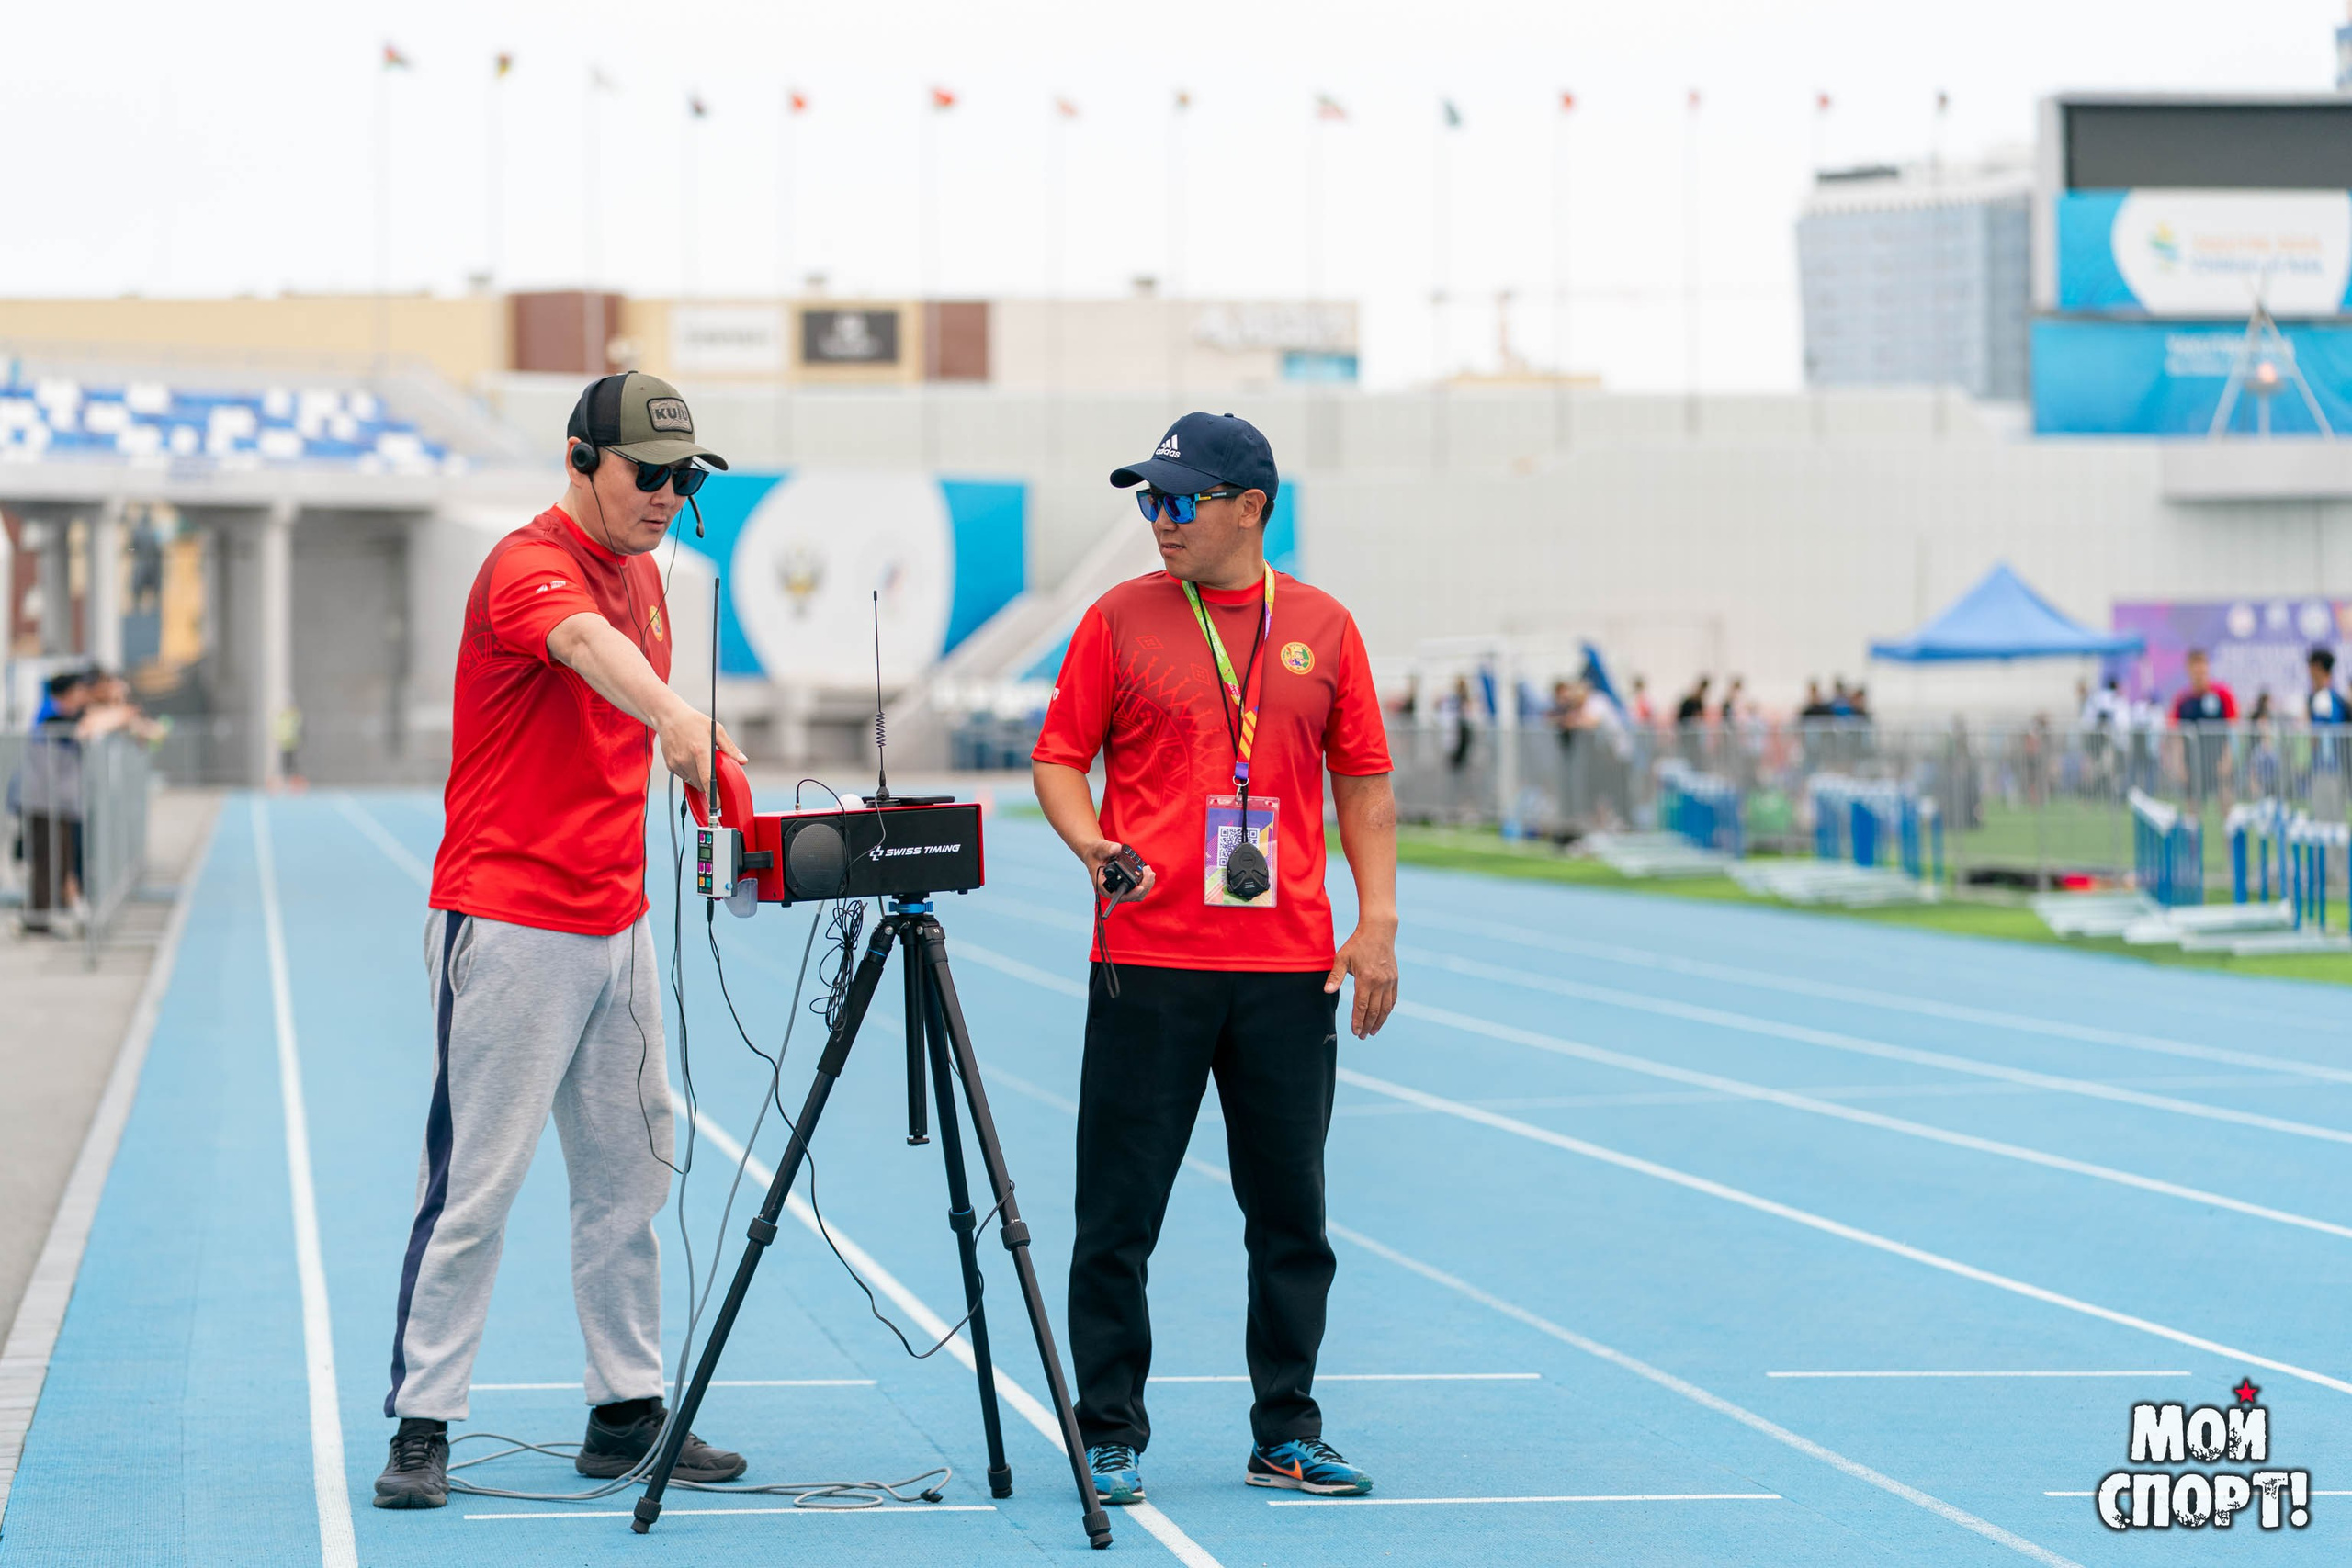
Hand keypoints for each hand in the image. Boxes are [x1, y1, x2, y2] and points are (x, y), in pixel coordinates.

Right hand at [655, 705, 746, 795]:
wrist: (670, 718)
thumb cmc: (695, 722)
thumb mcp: (717, 730)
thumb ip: (730, 748)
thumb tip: (743, 761)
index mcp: (700, 750)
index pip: (707, 779)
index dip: (713, 795)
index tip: (717, 805)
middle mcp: (687, 759)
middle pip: (701, 784)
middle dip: (709, 783)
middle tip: (712, 769)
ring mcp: (677, 763)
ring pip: (692, 782)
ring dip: (699, 777)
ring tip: (699, 759)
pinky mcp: (671, 765)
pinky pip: (684, 777)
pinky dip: (690, 773)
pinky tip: (689, 758)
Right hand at [1083, 839, 1153, 905]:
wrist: (1096, 853)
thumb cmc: (1095, 853)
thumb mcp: (1099, 849)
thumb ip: (1107, 849)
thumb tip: (1116, 849)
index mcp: (1104, 886)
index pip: (1119, 896)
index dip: (1131, 894)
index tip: (1140, 888)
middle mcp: (1113, 890)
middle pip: (1133, 896)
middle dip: (1144, 885)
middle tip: (1148, 871)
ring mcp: (1121, 888)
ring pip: (1138, 894)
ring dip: (1146, 883)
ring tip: (1148, 870)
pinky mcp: (1126, 885)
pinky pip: (1139, 888)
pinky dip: (1145, 881)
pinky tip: (1147, 871)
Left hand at [1325, 915, 1398, 1038]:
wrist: (1379, 931)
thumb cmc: (1357, 944)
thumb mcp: (1342, 957)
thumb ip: (1335, 976)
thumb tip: (1327, 991)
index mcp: (1365, 979)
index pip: (1361, 1006)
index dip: (1358, 1021)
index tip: (1355, 1032)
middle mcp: (1379, 982)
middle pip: (1374, 1011)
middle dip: (1367, 1026)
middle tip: (1361, 1036)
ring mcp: (1389, 981)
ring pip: (1385, 1008)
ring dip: (1379, 1022)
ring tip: (1372, 1032)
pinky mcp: (1395, 979)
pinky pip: (1392, 999)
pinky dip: (1388, 1011)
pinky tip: (1382, 1017)